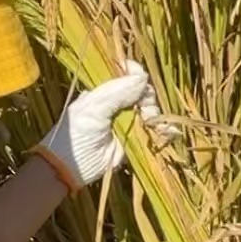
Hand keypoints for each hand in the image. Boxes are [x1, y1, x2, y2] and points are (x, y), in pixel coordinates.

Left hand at [35, 60, 171, 190]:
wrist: (72, 167)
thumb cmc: (76, 133)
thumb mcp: (94, 107)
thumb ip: (117, 92)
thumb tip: (143, 77)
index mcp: (104, 92)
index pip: (125, 75)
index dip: (135, 74)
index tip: (141, 77)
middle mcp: (118, 104)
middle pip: (142, 92)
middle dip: (147, 97)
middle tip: (144, 107)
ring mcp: (127, 122)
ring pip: (150, 110)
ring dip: (154, 114)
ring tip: (149, 121)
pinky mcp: (135, 140)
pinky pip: (154, 131)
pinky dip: (163, 131)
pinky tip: (168, 132)